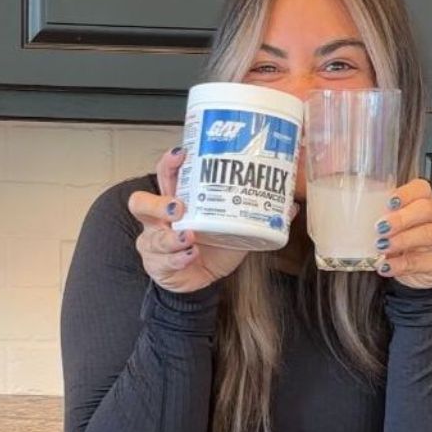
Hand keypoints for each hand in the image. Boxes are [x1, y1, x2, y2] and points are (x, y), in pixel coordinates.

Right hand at [128, 148, 247, 292]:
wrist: (201, 278)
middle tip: (178, 206)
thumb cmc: (212, 246)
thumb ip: (256, 215)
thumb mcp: (235, 227)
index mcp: (176, 200)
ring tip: (189, 236)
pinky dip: (178, 258)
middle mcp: (159, 219)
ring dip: (171, 237)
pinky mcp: (157, 264)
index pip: (165, 175)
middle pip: (141, 203)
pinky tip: (190, 256)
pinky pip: (162, 261)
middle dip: (158, 203)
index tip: (182, 154)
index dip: (169, 163)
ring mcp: (154, 243)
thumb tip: (290, 206)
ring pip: (151, 237)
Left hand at [373, 178, 431, 289]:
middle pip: (426, 209)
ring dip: (402, 240)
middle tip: (380, 227)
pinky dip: (400, 265)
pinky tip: (386, 266)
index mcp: (426, 202)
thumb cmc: (402, 242)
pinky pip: (422, 262)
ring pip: (429, 234)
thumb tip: (350, 213)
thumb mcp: (392, 227)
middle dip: (402, 218)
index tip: (388, 202)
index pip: (421, 189)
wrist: (418, 273)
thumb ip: (379, 217)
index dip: (405, 193)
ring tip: (381, 246)